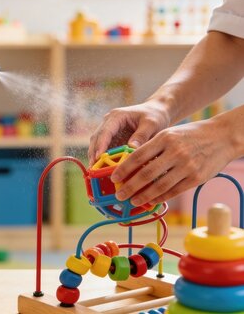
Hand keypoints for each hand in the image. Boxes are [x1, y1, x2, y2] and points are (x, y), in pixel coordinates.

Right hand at [88, 100, 171, 164]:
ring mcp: (109, 131)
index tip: (98, 157)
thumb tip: (131, 147)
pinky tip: (103, 169)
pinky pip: (104, 149)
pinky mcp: (112, 139)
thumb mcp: (151, 124)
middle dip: (94, 153)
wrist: (156, 112)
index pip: (105, 131)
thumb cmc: (154, 116)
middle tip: (94, 168)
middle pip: (97, 139)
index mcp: (116, 116)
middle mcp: (108, 123)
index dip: (100, 144)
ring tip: (96, 171)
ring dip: (95, 157)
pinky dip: (103, 159)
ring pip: (97, 144)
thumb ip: (142, 135)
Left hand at [111, 117, 234, 206]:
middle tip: (119, 195)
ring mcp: (187, 166)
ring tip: (133, 201)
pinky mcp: (196, 178)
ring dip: (143, 196)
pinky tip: (151, 201)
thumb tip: (131, 166)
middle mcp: (175, 152)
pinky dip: (161, 197)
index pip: (138, 155)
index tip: (114, 178)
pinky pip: (174, 191)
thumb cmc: (190, 135)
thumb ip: (152, 148)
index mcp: (164, 138)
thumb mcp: (169, 134)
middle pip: (146, 174)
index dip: (124, 169)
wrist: (222, 136)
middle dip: (130, 187)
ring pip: (159, 186)